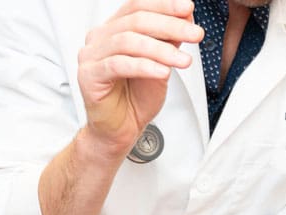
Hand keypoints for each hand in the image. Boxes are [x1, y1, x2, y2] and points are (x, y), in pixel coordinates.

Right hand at [77, 0, 203, 154]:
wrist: (121, 130)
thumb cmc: (136, 99)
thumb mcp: (160, 67)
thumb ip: (169, 43)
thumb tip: (186, 18)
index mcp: (114, 30)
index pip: (137, 7)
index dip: (163, 5)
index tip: (188, 7)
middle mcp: (100, 38)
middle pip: (135, 21)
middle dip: (170, 25)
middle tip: (195, 33)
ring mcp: (91, 55)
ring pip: (128, 42)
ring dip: (161, 50)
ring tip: (185, 61)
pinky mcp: (90, 75)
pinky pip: (118, 65)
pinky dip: (144, 67)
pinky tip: (163, 72)